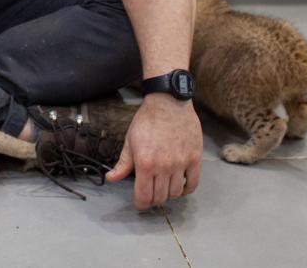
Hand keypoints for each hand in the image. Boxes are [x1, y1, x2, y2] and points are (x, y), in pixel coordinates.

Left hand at [105, 93, 202, 210]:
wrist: (168, 102)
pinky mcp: (194, 158)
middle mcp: (164, 166)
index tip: (140, 204)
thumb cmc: (147, 120)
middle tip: (151, 194)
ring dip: (169, 194)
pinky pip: (193, 183)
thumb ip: (123, 163)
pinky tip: (181, 185)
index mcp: (145, 163)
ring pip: (176, 193)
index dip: (141, 204)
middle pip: (160, 197)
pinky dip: (186, 189)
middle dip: (153, 200)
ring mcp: (181, 163)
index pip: (144, 196)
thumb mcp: (130, 141)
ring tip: (165, 188)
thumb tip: (111, 179)